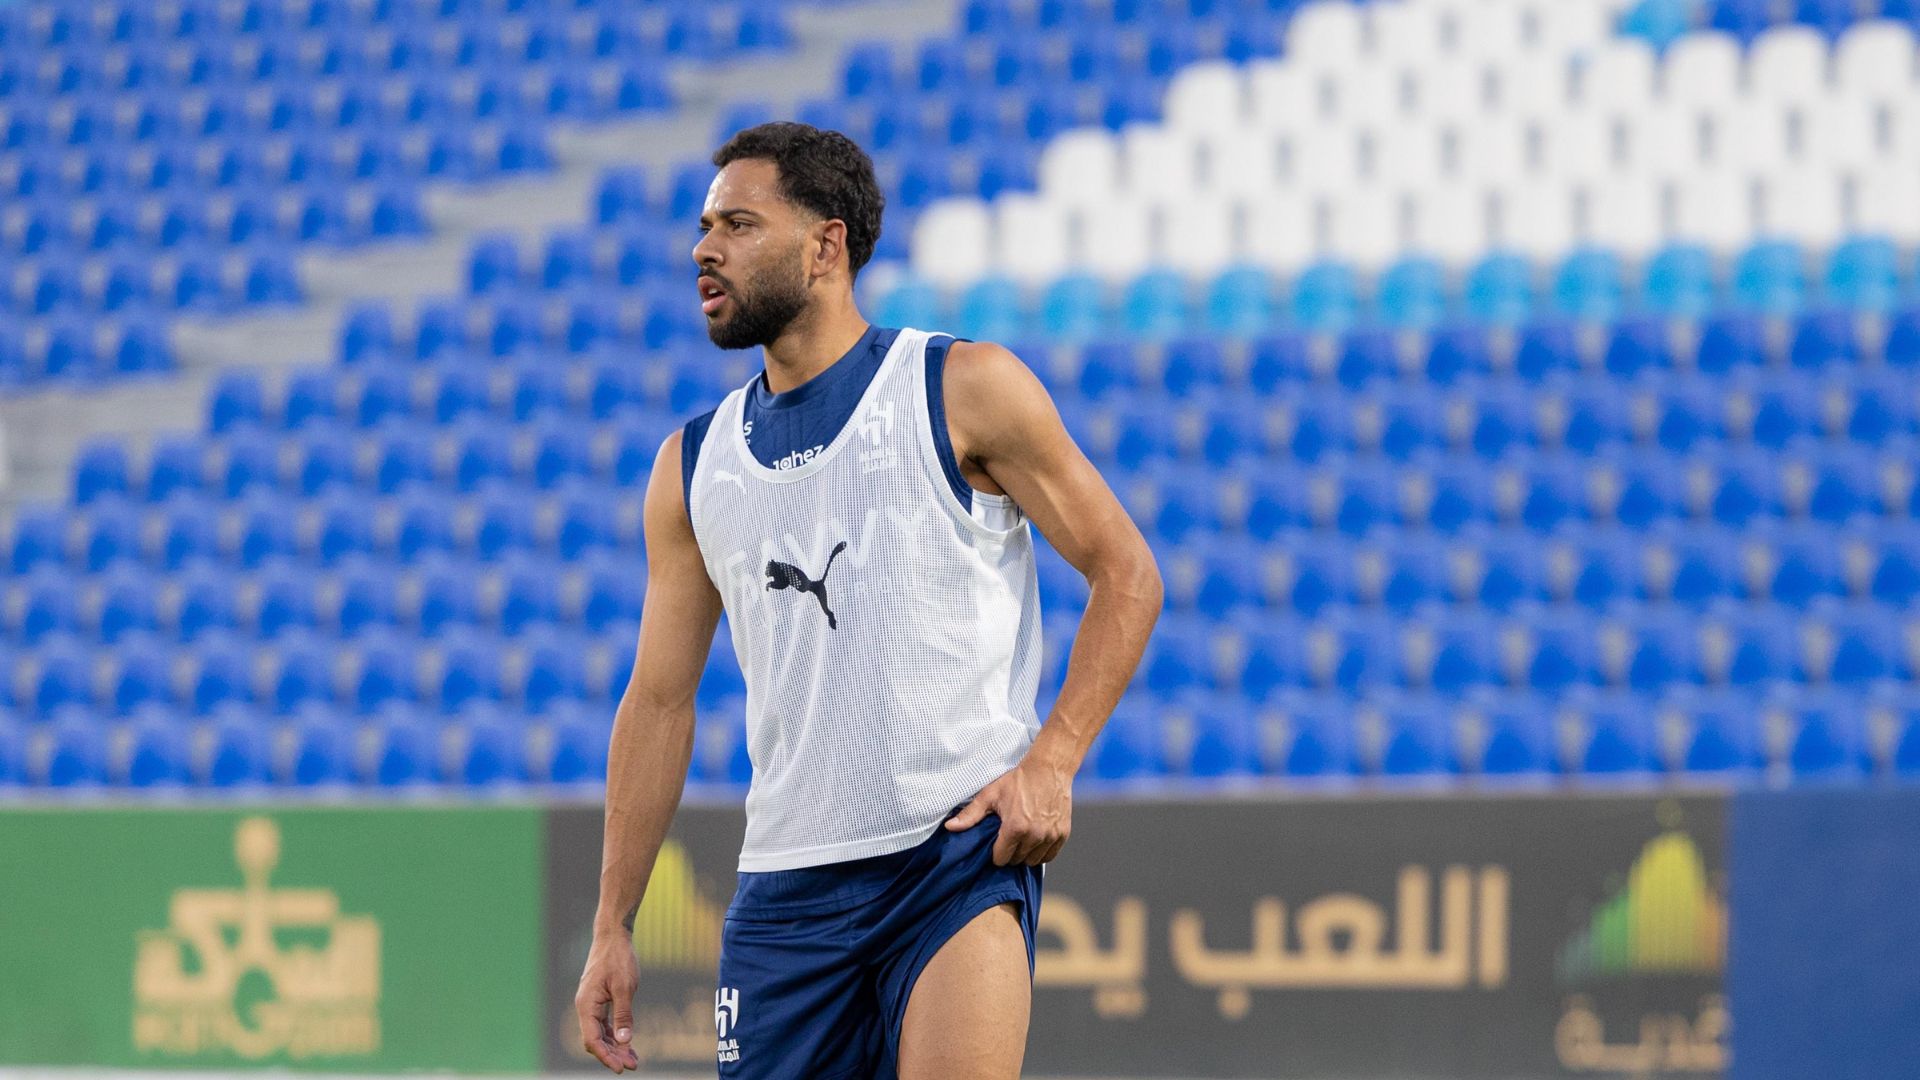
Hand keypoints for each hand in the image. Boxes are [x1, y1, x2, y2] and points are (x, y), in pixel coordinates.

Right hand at [574, 925, 639, 1072]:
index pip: (592, 1040)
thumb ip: (623, 1015)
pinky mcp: (598, 1000)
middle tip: (632, 1065)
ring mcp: (590, 1003)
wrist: (613, 935)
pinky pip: (603, 1023)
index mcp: (586, 1005)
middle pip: (595, 1039)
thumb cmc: (618, 958)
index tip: (620, 1068)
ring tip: (633, 1059)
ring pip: (599, 1033)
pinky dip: (614, 1034)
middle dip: (612, 1054)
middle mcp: (584, 1007)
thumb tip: (623, 1042)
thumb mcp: (625, 987)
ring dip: (615, 1046)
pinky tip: (627, 1042)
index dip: (606, 1056)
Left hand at [945, 748, 1073, 865]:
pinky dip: (1041, 852)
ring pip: (1033, 860)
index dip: (995, 853)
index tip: (996, 843)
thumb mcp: (991, 794)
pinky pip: (1049, 855)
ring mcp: (1050, 836)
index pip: (1001, 859)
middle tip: (1008, 839)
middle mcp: (1034, 835)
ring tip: (1021, 839)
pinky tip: (1035, 840)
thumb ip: (970, 815)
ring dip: (1026, 854)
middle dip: (1010, 853)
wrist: (1049, 768)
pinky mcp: (1062, 834)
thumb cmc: (1018, 780)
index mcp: (1015, 828)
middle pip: (1017, 860)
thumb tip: (949, 828)